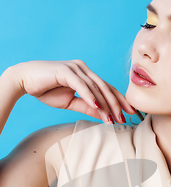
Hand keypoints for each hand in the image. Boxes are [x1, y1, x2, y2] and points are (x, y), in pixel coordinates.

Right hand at [9, 60, 136, 123]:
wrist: (25, 80)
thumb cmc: (47, 90)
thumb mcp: (71, 102)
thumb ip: (87, 107)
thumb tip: (104, 116)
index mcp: (87, 75)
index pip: (108, 88)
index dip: (119, 101)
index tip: (130, 113)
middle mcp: (84, 69)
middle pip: (106, 87)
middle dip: (117, 104)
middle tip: (124, 118)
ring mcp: (75, 68)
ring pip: (96, 87)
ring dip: (105, 104)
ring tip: (112, 118)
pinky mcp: (65, 71)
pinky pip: (81, 85)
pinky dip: (89, 95)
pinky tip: (96, 106)